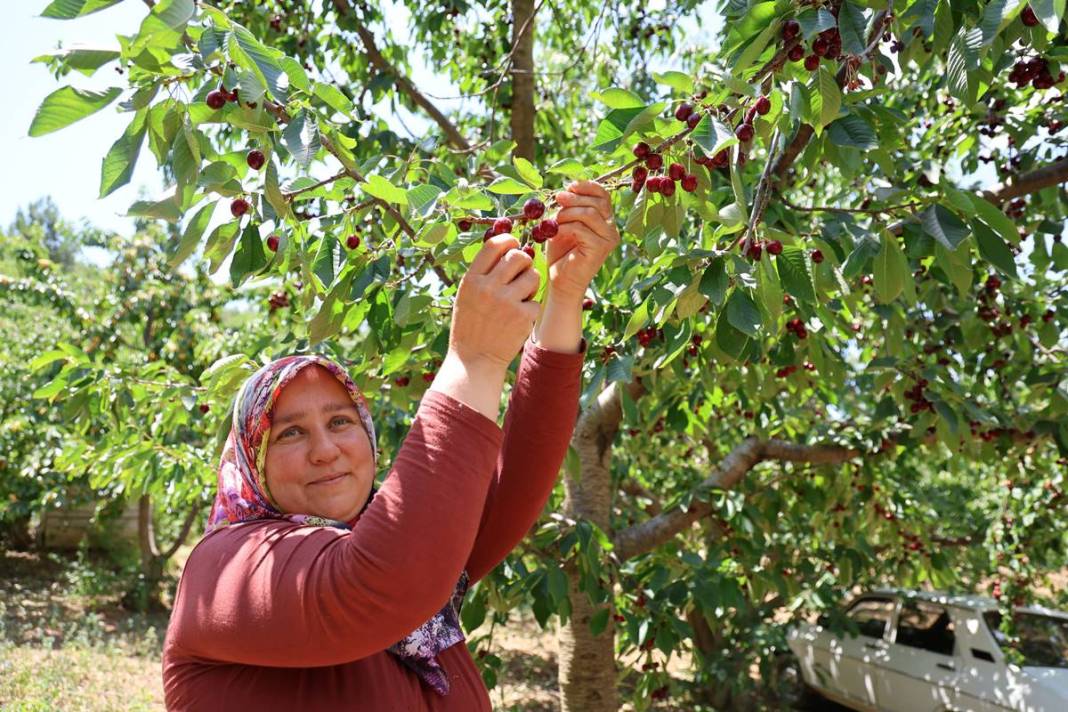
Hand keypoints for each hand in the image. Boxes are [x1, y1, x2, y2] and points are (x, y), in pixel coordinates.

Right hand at [448, 234, 541, 370]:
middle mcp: (488, 288)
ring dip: (531, 284)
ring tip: (521, 297)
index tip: (514, 245)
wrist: (474, 360)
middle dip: (524, 262)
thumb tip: (507, 248)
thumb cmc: (471, 325)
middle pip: (518, 256)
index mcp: (472, 280)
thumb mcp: (467, 295)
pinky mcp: (522, 317)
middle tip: (521, 274)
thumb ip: (483, 273)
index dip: (509, 241)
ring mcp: (506, 302)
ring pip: (533, 276)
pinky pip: (536, 301)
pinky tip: (519, 318)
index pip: (494, 245)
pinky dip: (530, 309)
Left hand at [547, 180, 620, 299]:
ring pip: (588, 213)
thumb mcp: (564, 225)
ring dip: (566, 214)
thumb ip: (568, 208)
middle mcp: (612, 229)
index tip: (569, 186)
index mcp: (605, 221)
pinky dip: (564, 228)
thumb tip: (565, 191)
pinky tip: (555, 234)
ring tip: (554, 223)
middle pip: (596, 202)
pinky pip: (580, 229)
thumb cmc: (561, 254)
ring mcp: (608, 239)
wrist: (561, 282)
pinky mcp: (600, 249)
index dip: (586, 186)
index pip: (603, 195)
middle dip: (573, 199)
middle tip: (557, 199)